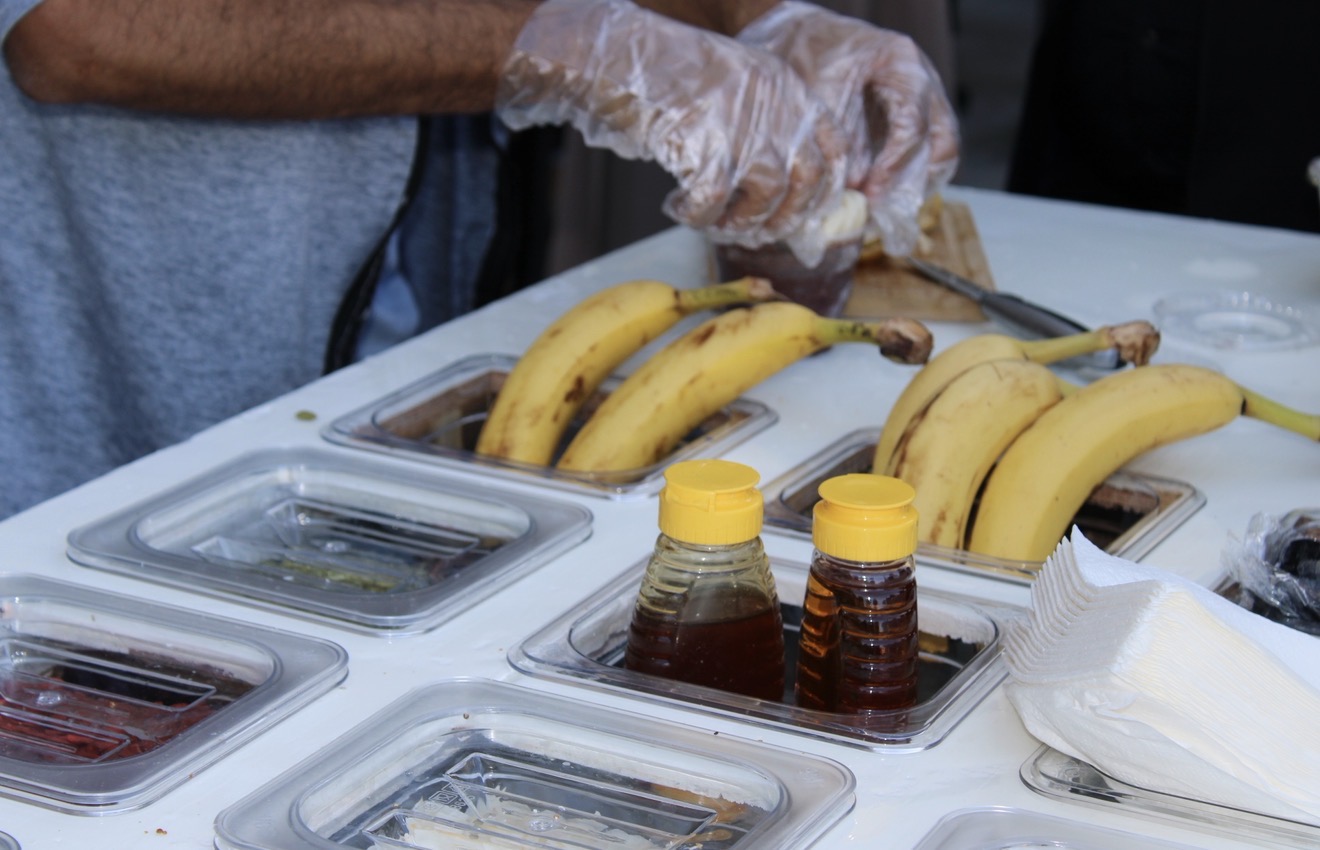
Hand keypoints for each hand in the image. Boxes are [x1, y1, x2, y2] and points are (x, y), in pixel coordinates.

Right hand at [497, 0, 847, 261]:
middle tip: (751, 229)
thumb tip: (781, 195)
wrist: (621, 56)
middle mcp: (775, 106)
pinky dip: (697, 216)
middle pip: (807, 180)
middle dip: (782, 217)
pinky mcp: (706, 148)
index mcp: (787, 87)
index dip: (823, 188)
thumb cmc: (669, 76)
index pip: (833, 147)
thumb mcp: (736, 90)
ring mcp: (744, 127)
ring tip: (712, 222)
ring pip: (766, 198)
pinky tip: (678, 207)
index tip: (801, 211)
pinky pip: (713, 204)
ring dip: (739, 221)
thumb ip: (765, 128)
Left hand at [738, 1, 959, 255]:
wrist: (800, 32)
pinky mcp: (910, 119)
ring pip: (941, 152)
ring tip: (878, 211)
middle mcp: (922, 80)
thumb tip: (854, 190)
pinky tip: (875, 198)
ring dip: (914, 187)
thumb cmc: (805, 53)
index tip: (870, 194)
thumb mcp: (815, 91)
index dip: (894, 166)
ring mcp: (922, 100)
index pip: (914, 124)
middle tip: (879, 212)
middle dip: (913, 184)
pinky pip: (923, 156)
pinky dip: (905, 179)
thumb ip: (838, 139)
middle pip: (943, 143)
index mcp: (902, 64)